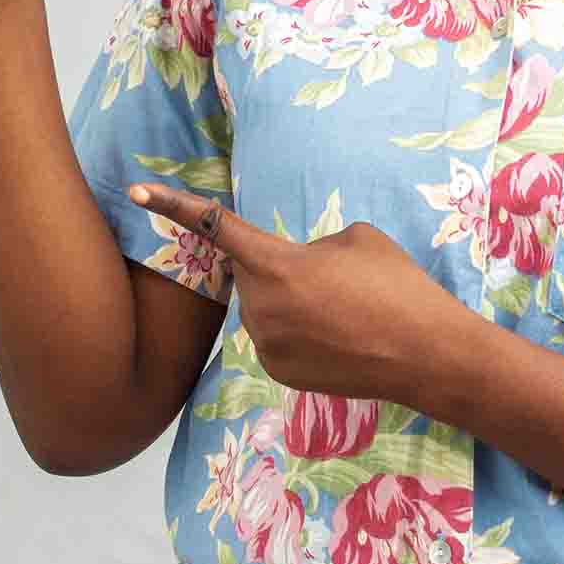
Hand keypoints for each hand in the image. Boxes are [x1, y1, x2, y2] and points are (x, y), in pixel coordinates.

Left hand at [126, 184, 472, 409]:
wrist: (426, 353)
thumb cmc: (397, 285)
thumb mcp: (356, 239)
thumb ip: (310, 245)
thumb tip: (297, 267)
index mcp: (275, 264)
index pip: (213, 225)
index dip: (173, 205)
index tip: (138, 191)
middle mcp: (259, 307)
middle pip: (253, 272)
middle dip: (283, 268)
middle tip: (336, 280)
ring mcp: (265, 345)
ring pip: (265, 307)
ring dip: (293, 302)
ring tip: (344, 312)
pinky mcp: (277, 372)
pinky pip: (275, 338)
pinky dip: (299, 332)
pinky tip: (338, 338)